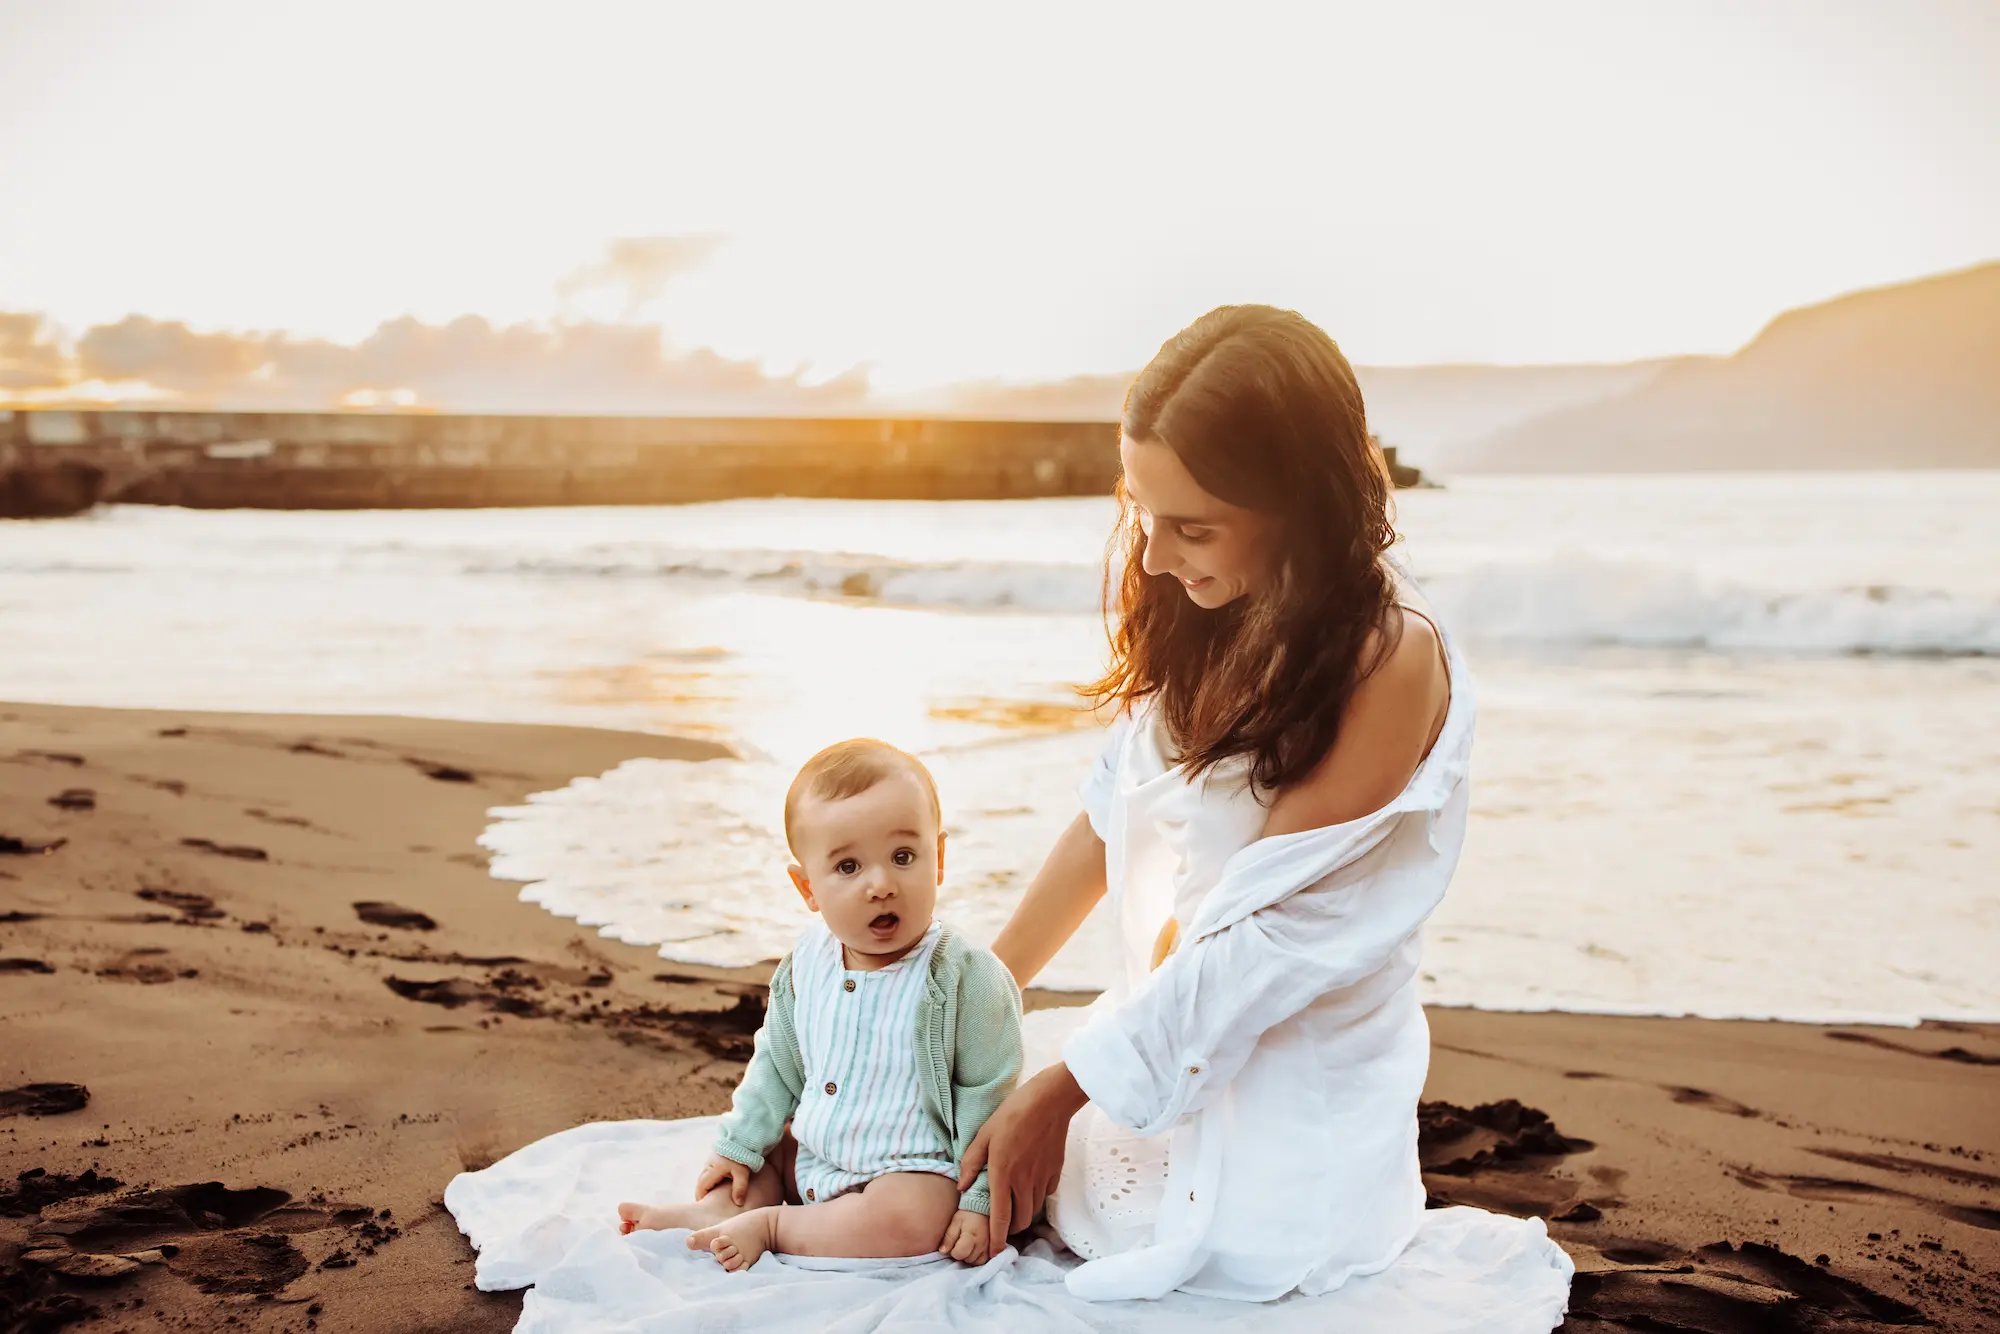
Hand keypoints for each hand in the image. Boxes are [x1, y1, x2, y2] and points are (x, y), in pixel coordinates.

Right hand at [694, 1153, 749, 1206]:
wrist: (741, 1137)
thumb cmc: (741, 1155)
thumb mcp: (742, 1173)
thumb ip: (740, 1188)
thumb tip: (738, 1203)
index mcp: (712, 1170)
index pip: (701, 1188)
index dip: (701, 1198)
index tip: (705, 1207)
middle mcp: (708, 1166)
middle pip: (700, 1183)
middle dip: (702, 1193)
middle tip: (708, 1204)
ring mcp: (710, 1161)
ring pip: (704, 1177)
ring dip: (707, 1186)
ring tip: (713, 1197)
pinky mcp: (714, 1158)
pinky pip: (709, 1172)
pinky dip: (711, 1180)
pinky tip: (718, 1185)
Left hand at [938, 1209, 988, 1264]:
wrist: (983, 1208)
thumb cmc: (967, 1215)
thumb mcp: (955, 1223)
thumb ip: (949, 1237)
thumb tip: (943, 1251)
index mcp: (971, 1237)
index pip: (959, 1254)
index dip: (953, 1252)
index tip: (954, 1244)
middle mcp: (981, 1244)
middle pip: (967, 1259)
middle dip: (962, 1254)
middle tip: (960, 1244)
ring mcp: (989, 1247)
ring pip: (975, 1262)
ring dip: (969, 1257)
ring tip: (967, 1246)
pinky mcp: (994, 1249)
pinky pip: (984, 1261)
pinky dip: (978, 1258)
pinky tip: (974, 1250)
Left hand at [957, 1063, 1086, 1261]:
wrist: (1049, 1101)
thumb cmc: (1012, 1114)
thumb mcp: (984, 1134)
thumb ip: (971, 1162)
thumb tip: (961, 1186)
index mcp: (1003, 1174)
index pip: (1000, 1218)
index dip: (996, 1239)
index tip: (993, 1253)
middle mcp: (1024, 1182)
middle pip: (1020, 1221)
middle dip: (1010, 1228)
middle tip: (1002, 1224)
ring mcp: (1042, 1178)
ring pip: (1034, 1210)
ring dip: (1024, 1214)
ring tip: (1015, 1206)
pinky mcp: (1055, 1172)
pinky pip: (1046, 1194)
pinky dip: (1037, 1197)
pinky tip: (1031, 1186)